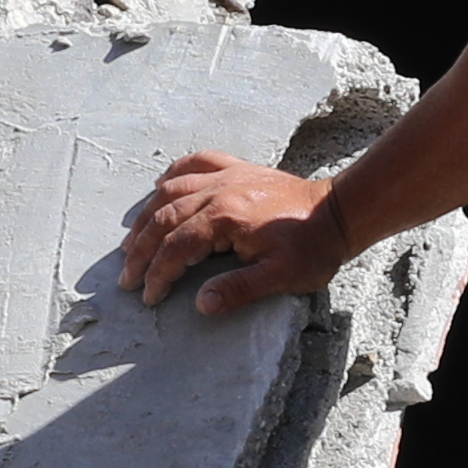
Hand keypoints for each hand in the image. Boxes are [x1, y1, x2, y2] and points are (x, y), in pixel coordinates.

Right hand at [117, 151, 341, 313]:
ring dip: (146, 216)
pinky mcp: (237, 168)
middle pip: (162, 219)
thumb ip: (239, 290)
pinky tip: (160, 186)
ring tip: (133, 240)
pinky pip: (195, 163)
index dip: (157, 274)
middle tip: (128, 274)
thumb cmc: (313, 247)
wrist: (340, 212)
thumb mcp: (281, 277)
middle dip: (140, 250)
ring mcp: (226, 177)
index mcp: (224, 219)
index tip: (148, 296)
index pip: (175, 248)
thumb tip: (202, 304)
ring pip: (170, 191)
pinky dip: (173, 174)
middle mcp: (217, 192)